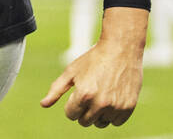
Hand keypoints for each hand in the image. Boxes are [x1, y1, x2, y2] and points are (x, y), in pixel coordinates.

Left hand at [41, 7, 146, 127]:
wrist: (121, 48)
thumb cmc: (93, 59)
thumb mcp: (71, 71)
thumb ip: (56, 89)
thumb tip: (43, 104)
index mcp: (84, 95)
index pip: (71, 115)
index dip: (72, 104)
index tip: (78, 92)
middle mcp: (100, 103)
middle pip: (85, 122)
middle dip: (84, 110)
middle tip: (90, 93)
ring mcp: (116, 106)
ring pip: (101, 123)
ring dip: (99, 114)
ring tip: (101, 94)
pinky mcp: (128, 107)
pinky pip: (116, 122)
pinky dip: (113, 114)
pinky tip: (112, 97)